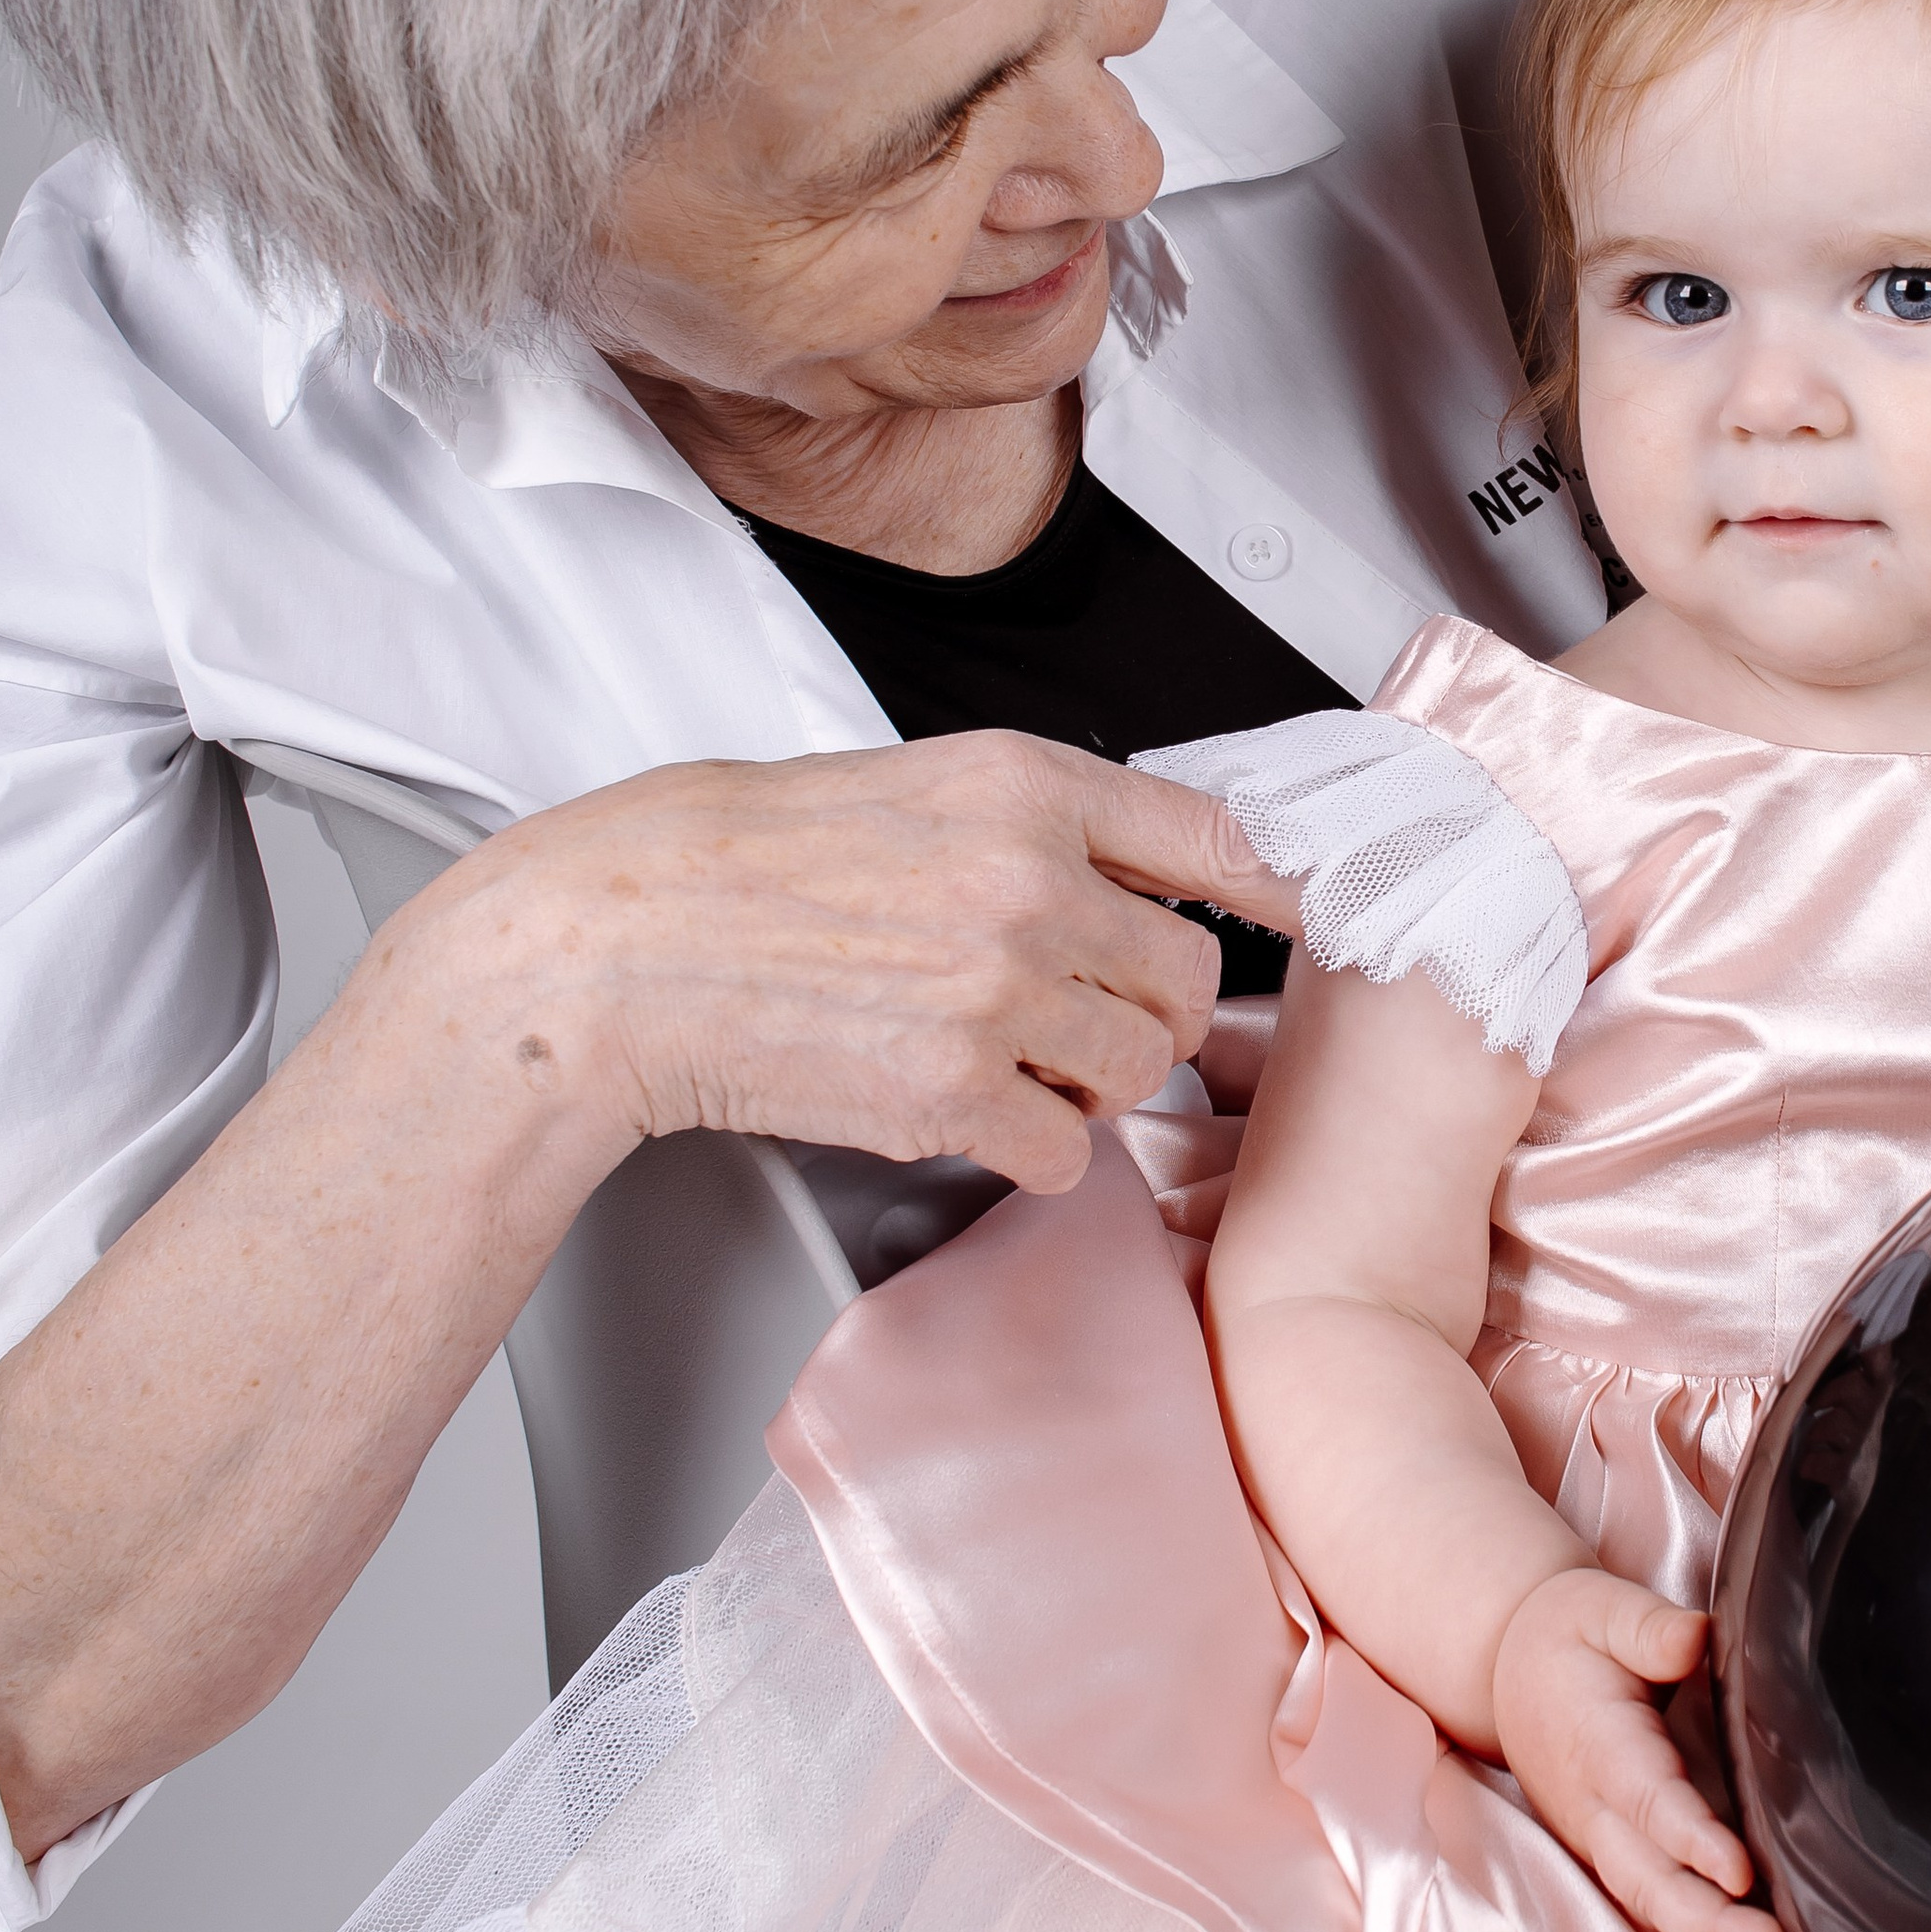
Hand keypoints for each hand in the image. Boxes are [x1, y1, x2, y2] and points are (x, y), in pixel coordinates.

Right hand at [390, 729, 1300, 1194]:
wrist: (618, 948)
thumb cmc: (736, 863)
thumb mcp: (908, 787)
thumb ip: (1036, 824)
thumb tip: (1142, 872)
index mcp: (1023, 783)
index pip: (1217, 837)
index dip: (1277, 891)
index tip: (1312, 918)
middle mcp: (1028, 880)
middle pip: (1190, 980)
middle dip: (1144, 1013)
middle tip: (1073, 1017)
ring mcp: (998, 989)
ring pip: (1140, 1070)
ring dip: (1087, 1082)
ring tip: (996, 1056)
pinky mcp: (955, 1091)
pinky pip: (1067, 1148)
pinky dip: (1028, 1146)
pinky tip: (958, 1107)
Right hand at [1491, 1568, 1800, 1931]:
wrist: (1507, 1673)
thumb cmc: (1565, 1637)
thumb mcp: (1597, 1608)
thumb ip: (1646, 1628)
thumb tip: (1695, 1640)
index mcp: (1596, 1744)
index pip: (1646, 1801)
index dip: (1691, 1840)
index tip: (1740, 1872)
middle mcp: (1594, 1809)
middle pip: (1650, 1880)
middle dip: (1714, 1924)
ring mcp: (1602, 1842)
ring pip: (1656, 1907)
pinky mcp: (1618, 1857)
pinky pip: (1662, 1909)